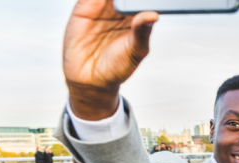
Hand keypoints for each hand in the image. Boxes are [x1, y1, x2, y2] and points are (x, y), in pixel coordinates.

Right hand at [63, 0, 158, 119]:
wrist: (91, 78)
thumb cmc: (118, 66)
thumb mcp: (136, 51)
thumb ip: (142, 32)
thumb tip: (153, 15)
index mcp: (138, 16)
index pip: (141, 0)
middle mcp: (121, 9)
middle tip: (128, 0)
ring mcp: (102, 6)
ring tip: (116, 1)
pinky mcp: (84, 6)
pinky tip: (99, 1)